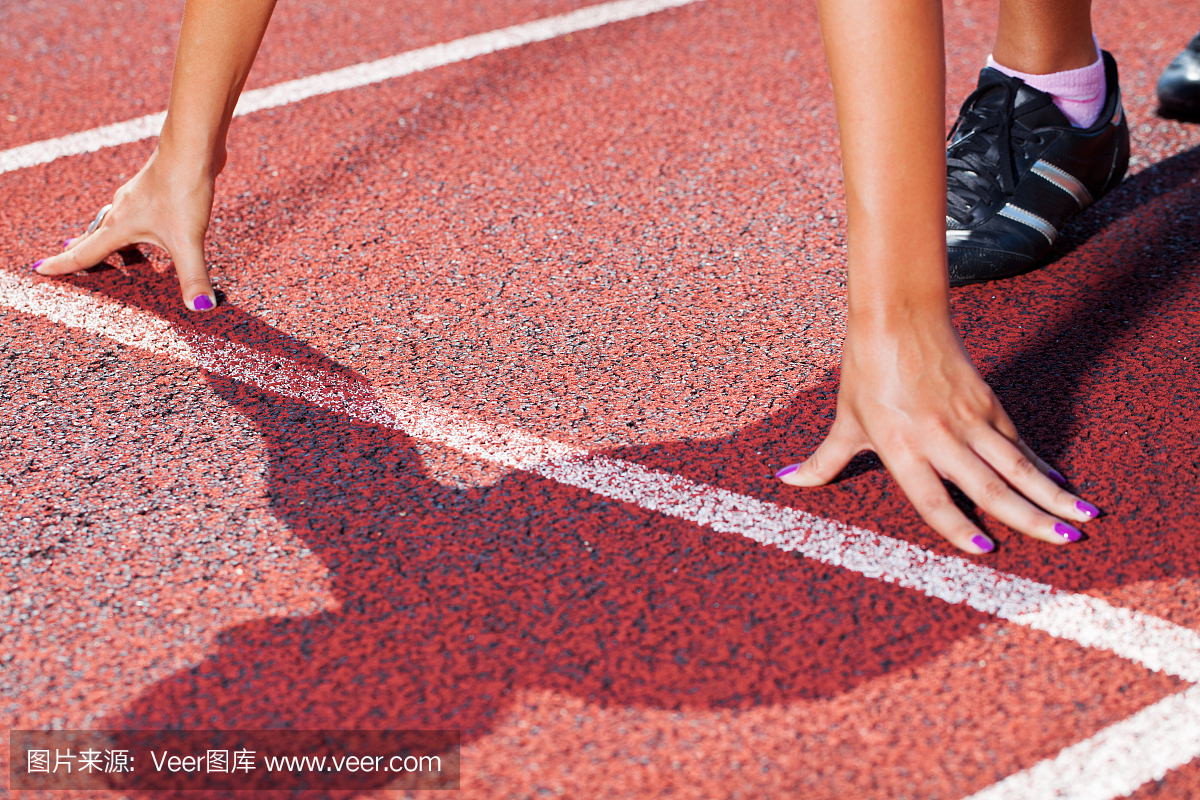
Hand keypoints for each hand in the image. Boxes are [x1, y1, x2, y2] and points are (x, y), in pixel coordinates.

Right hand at [32, 147, 218, 311]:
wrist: (193, 146)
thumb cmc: (183, 189)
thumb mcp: (189, 240)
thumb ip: (193, 275)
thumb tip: (200, 308)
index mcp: (120, 225)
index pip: (85, 253)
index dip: (62, 265)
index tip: (39, 269)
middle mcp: (123, 210)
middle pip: (94, 235)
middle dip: (80, 251)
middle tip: (65, 260)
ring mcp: (139, 196)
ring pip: (114, 221)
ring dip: (107, 236)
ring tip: (109, 247)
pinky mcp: (157, 187)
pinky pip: (136, 209)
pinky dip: (132, 222)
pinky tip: (147, 219)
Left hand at [777, 314, 1099, 553]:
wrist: (897, 316)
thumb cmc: (866, 371)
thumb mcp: (845, 420)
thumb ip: (824, 461)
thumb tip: (788, 481)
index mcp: (900, 446)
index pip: (931, 498)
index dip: (956, 524)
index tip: (986, 550)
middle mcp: (938, 437)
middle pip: (990, 485)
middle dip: (1030, 516)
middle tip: (1065, 540)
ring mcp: (969, 419)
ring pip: (1017, 463)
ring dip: (1052, 492)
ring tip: (1083, 516)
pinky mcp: (988, 402)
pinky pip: (1018, 441)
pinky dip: (1040, 464)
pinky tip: (1060, 483)